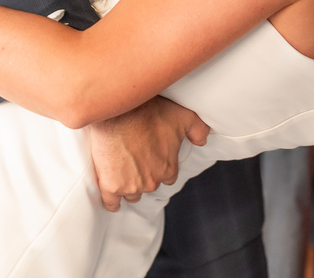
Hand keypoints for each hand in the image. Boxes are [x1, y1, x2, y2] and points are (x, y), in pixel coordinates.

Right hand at [88, 96, 208, 211]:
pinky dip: (112, 201)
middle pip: (149, 186)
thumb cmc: (149, 111)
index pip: (167, 178)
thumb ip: (197, 129)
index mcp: (168, 169)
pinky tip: (112, 198)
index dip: (159, 168)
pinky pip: (111, 202)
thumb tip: (202, 141)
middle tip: (134, 161)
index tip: (152, 160)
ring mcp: (130, 185)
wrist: (118, 111)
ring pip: (131, 194)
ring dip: (128, 186)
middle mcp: (151, 181)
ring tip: (121, 173)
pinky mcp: (111, 185)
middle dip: (143, 176)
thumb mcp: (182, 116)